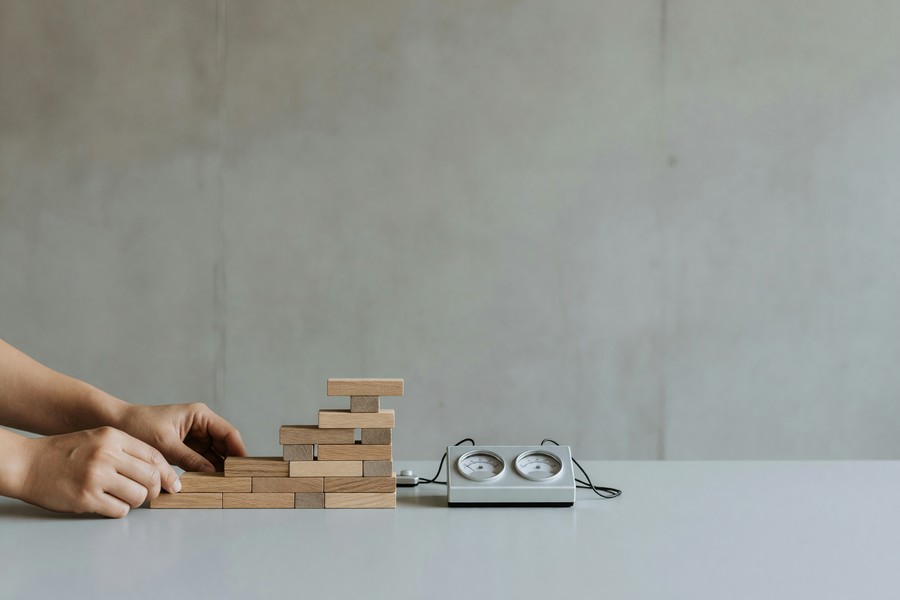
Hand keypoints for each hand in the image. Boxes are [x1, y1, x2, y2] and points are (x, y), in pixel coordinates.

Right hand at [17, 427, 180, 517]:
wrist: (28, 464)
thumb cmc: (65, 452)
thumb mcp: (98, 438)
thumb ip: (126, 449)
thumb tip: (157, 468)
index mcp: (113, 437)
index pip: (154, 455)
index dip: (166, 472)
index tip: (171, 482)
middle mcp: (107, 455)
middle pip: (150, 476)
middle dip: (155, 489)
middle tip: (150, 494)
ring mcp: (96, 477)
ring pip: (138, 496)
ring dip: (137, 501)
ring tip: (126, 498)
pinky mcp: (86, 498)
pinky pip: (119, 510)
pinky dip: (120, 509)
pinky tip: (110, 503)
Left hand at [116, 403, 246, 472]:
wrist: (116, 424)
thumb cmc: (139, 425)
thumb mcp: (165, 444)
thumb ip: (190, 459)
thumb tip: (211, 473)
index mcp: (200, 415)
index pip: (228, 432)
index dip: (239, 450)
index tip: (243, 468)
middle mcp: (201, 424)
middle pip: (225, 444)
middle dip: (229, 461)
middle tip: (235, 481)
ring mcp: (194, 436)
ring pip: (215, 454)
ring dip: (217, 467)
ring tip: (223, 484)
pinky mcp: (186, 447)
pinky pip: (202, 459)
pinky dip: (205, 470)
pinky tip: (208, 481)